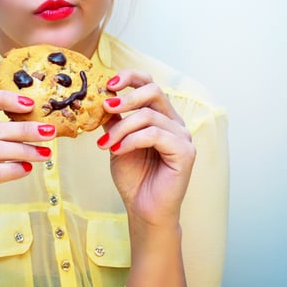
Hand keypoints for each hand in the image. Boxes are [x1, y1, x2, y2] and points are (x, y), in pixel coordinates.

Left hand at [97, 71, 195, 226]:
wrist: (143, 209)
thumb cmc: (133, 177)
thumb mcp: (116, 141)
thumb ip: (114, 120)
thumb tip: (101, 98)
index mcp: (160, 116)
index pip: (150, 84)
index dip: (130, 77)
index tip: (108, 84)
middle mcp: (174, 122)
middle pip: (154, 91)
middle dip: (127, 96)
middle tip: (105, 107)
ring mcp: (182, 136)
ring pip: (149, 116)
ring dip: (121, 128)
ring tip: (105, 144)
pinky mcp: (185, 152)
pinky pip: (154, 135)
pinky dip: (131, 140)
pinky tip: (117, 151)